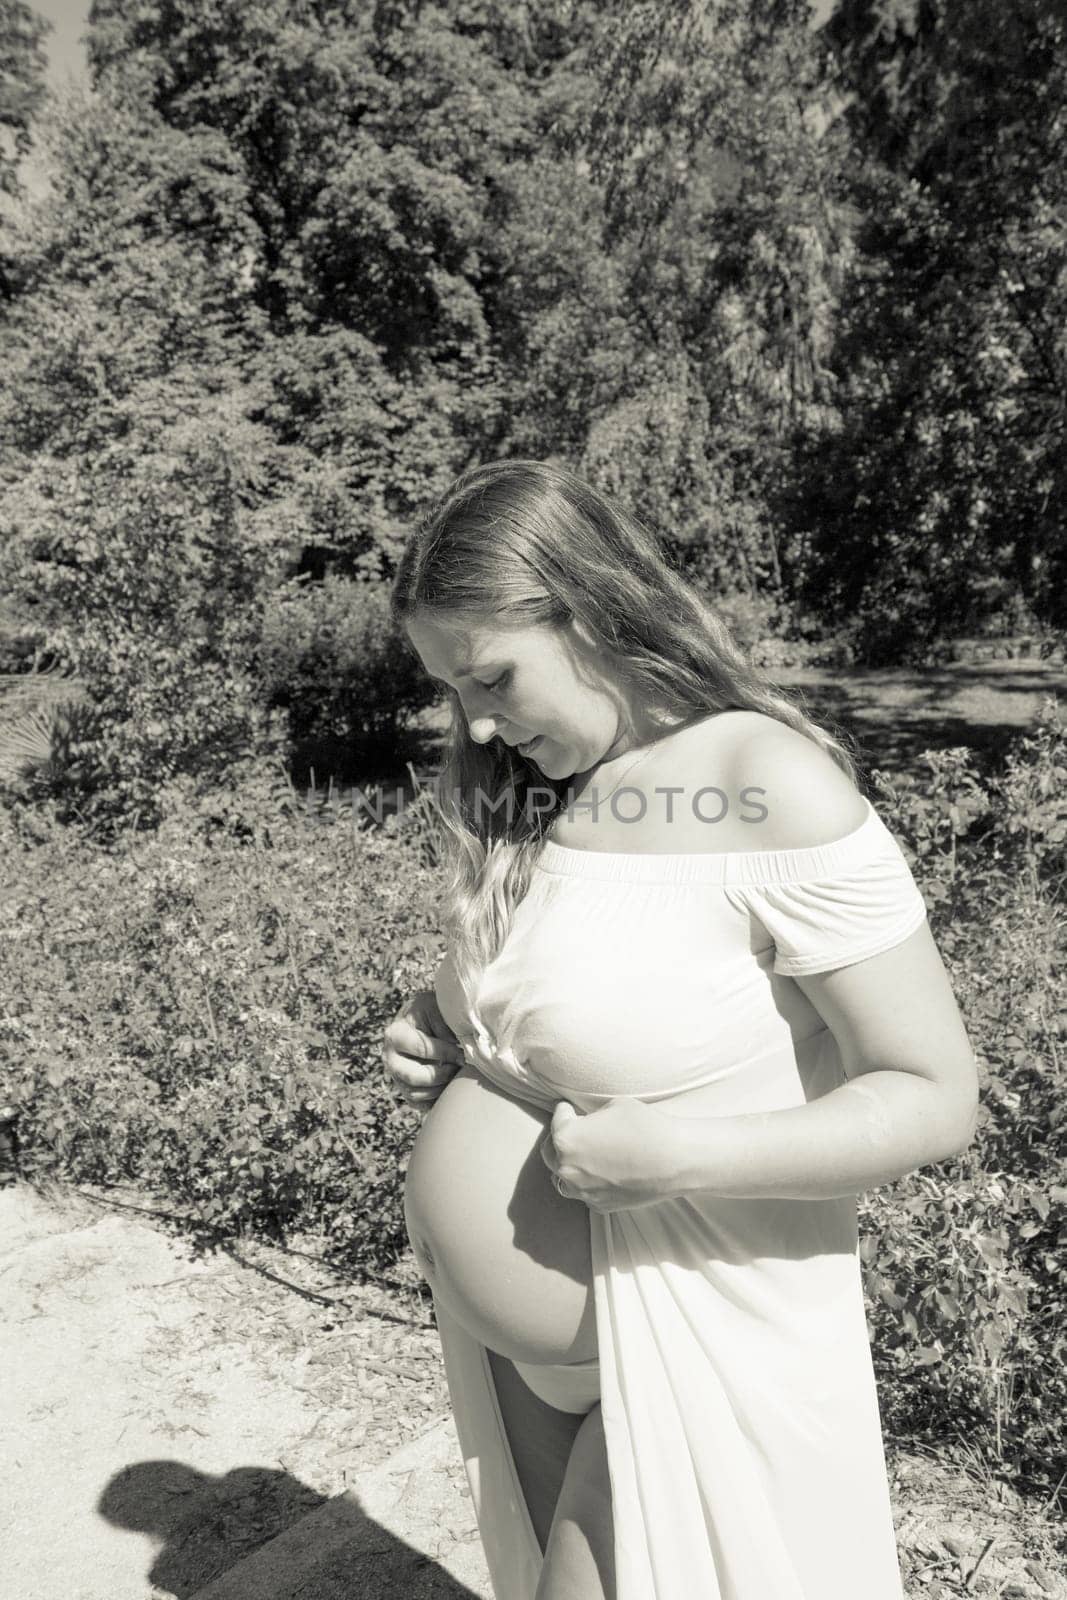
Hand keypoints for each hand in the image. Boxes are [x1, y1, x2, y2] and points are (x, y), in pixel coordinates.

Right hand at [383, 987, 465, 1107]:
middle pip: (414, 1077)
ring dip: (441, 1088)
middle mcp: (390, 1058)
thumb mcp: (436, 1010)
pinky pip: (419, 1103)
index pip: (422, 1049)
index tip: (463, 1053)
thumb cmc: (432, 1013)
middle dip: (441, 1074)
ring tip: (457, 1074)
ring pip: (416, 1094)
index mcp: (395, 1034)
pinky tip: (450, 1085)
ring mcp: (396, 1076)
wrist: (424, 1020)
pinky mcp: (405, 1089)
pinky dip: (436, 1098)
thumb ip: (444, 1026)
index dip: (446, 1053)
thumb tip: (458, 1050)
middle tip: (459, 1067)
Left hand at [539, 1097, 680, 1213]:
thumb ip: (591, 1116)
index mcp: (566, 1140)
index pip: (557, 1119)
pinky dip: (587, 1182)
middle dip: (560, 1138)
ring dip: (568, 1165)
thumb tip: (588, 1122)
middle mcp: (567, 1169)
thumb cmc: (646, 1126)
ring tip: (582, 1154)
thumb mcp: (613, 1106)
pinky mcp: (599, 1205)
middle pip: (551, 1152)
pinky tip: (599, 1172)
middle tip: (573, 1129)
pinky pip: (584, 1192)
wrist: (675, 1160)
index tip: (569, 1107)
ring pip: (562, 1178)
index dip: (565, 1110)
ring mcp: (582, 1191)